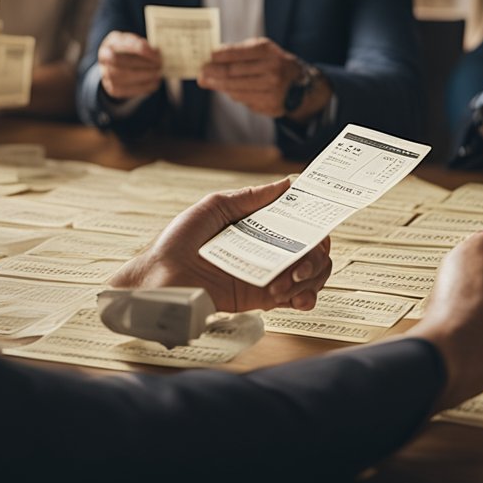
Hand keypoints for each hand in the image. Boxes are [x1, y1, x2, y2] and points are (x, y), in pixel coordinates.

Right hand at [97, 31, 162, 99]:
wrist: (117, 64)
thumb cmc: (129, 50)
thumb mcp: (134, 42)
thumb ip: (143, 45)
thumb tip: (156, 52)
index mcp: (111, 43)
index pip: (123, 44)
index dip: (140, 49)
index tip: (156, 52)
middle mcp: (104, 58)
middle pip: (121, 61)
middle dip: (143, 63)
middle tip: (160, 64)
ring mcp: (106, 74)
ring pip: (123, 76)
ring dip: (145, 76)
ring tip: (158, 73)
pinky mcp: (112, 88)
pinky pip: (127, 90)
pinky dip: (143, 87)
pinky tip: (155, 83)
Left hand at [108, 178, 332, 311]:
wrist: (158, 281)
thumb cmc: (178, 242)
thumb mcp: (214, 207)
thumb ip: (250, 197)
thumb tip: (286, 184)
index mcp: (259, 226)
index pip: (299, 222)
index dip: (316, 220)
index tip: (323, 218)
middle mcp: (267, 250)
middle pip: (314, 250)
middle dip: (318, 254)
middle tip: (305, 260)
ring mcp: (266, 275)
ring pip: (312, 275)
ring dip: (312, 276)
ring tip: (291, 279)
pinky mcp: (260, 299)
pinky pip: (295, 298)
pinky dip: (303, 297)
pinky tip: (294, 295)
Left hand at [199, 38, 326, 118]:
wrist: (301, 85)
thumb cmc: (276, 63)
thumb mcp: (264, 51)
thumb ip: (241, 51)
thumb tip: (212, 57)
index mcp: (269, 53)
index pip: (238, 54)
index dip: (220, 56)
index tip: (206, 56)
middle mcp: (272, 71)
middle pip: (233, 72)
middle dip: (213, 72)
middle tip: (200, 72)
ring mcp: (271, 90)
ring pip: (235, 89)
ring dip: (218, 85)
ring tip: (206, 81)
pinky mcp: (269, 106)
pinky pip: (243, 100)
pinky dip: (232, 94)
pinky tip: (227, 89)